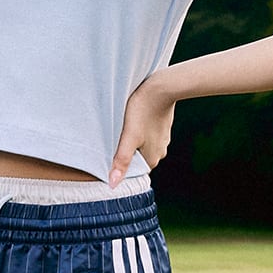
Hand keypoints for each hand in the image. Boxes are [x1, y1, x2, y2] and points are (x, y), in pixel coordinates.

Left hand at [108, 72, 174, 186]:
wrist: (162, 87)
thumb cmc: (142, 110)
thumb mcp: (129, 137)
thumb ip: (121, 161)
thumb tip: (113, 185)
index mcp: (152, 159)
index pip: (132, 170)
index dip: (120, 164)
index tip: (109, 154)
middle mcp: (160, 152)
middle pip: (136, 157)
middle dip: (125, 151)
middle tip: (112, 139)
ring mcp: (163, 139)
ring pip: (142, 145)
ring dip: (131, 140)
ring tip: (121, 129)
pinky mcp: (162, 127)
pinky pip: (147, 134)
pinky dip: (139, 130)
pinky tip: (133, 121)